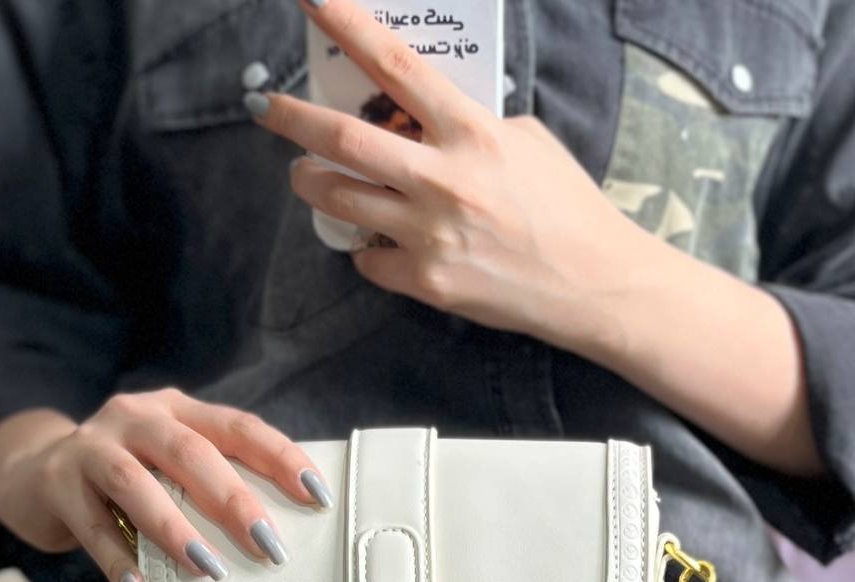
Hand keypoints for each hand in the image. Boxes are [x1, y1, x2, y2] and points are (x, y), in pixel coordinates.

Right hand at [0, 388, 333, 581]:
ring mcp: (90, 447)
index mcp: (175, 409)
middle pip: (189, 452)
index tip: (317, 496)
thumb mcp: (167, 467)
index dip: (279, 457)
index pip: (237, 426)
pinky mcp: (55, 483)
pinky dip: (115, 558)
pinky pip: (90, 525)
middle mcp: (134, 418)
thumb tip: (276, 534)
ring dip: (175, 528)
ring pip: (135, 482)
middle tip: (270, 546)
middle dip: (234, 500)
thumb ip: (209, 482)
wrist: (32, 474)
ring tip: (209, 570)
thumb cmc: (124, 480)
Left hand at [244, 0, 637, 349]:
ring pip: (338, 199)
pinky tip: (381, 242)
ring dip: (312, 183)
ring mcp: (428, 233)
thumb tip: (421, 118)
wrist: (589, 283)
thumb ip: (469, 125)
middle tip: (264, 107)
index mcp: (470, 132)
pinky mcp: (425, 280)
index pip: (395, 65)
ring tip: (308, 175)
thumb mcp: (524, 141)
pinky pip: (367, 258)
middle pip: (342, 138)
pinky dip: (366, 247)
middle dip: (291, 118)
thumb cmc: (565, 207)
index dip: (346, 25)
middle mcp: (442, 179)